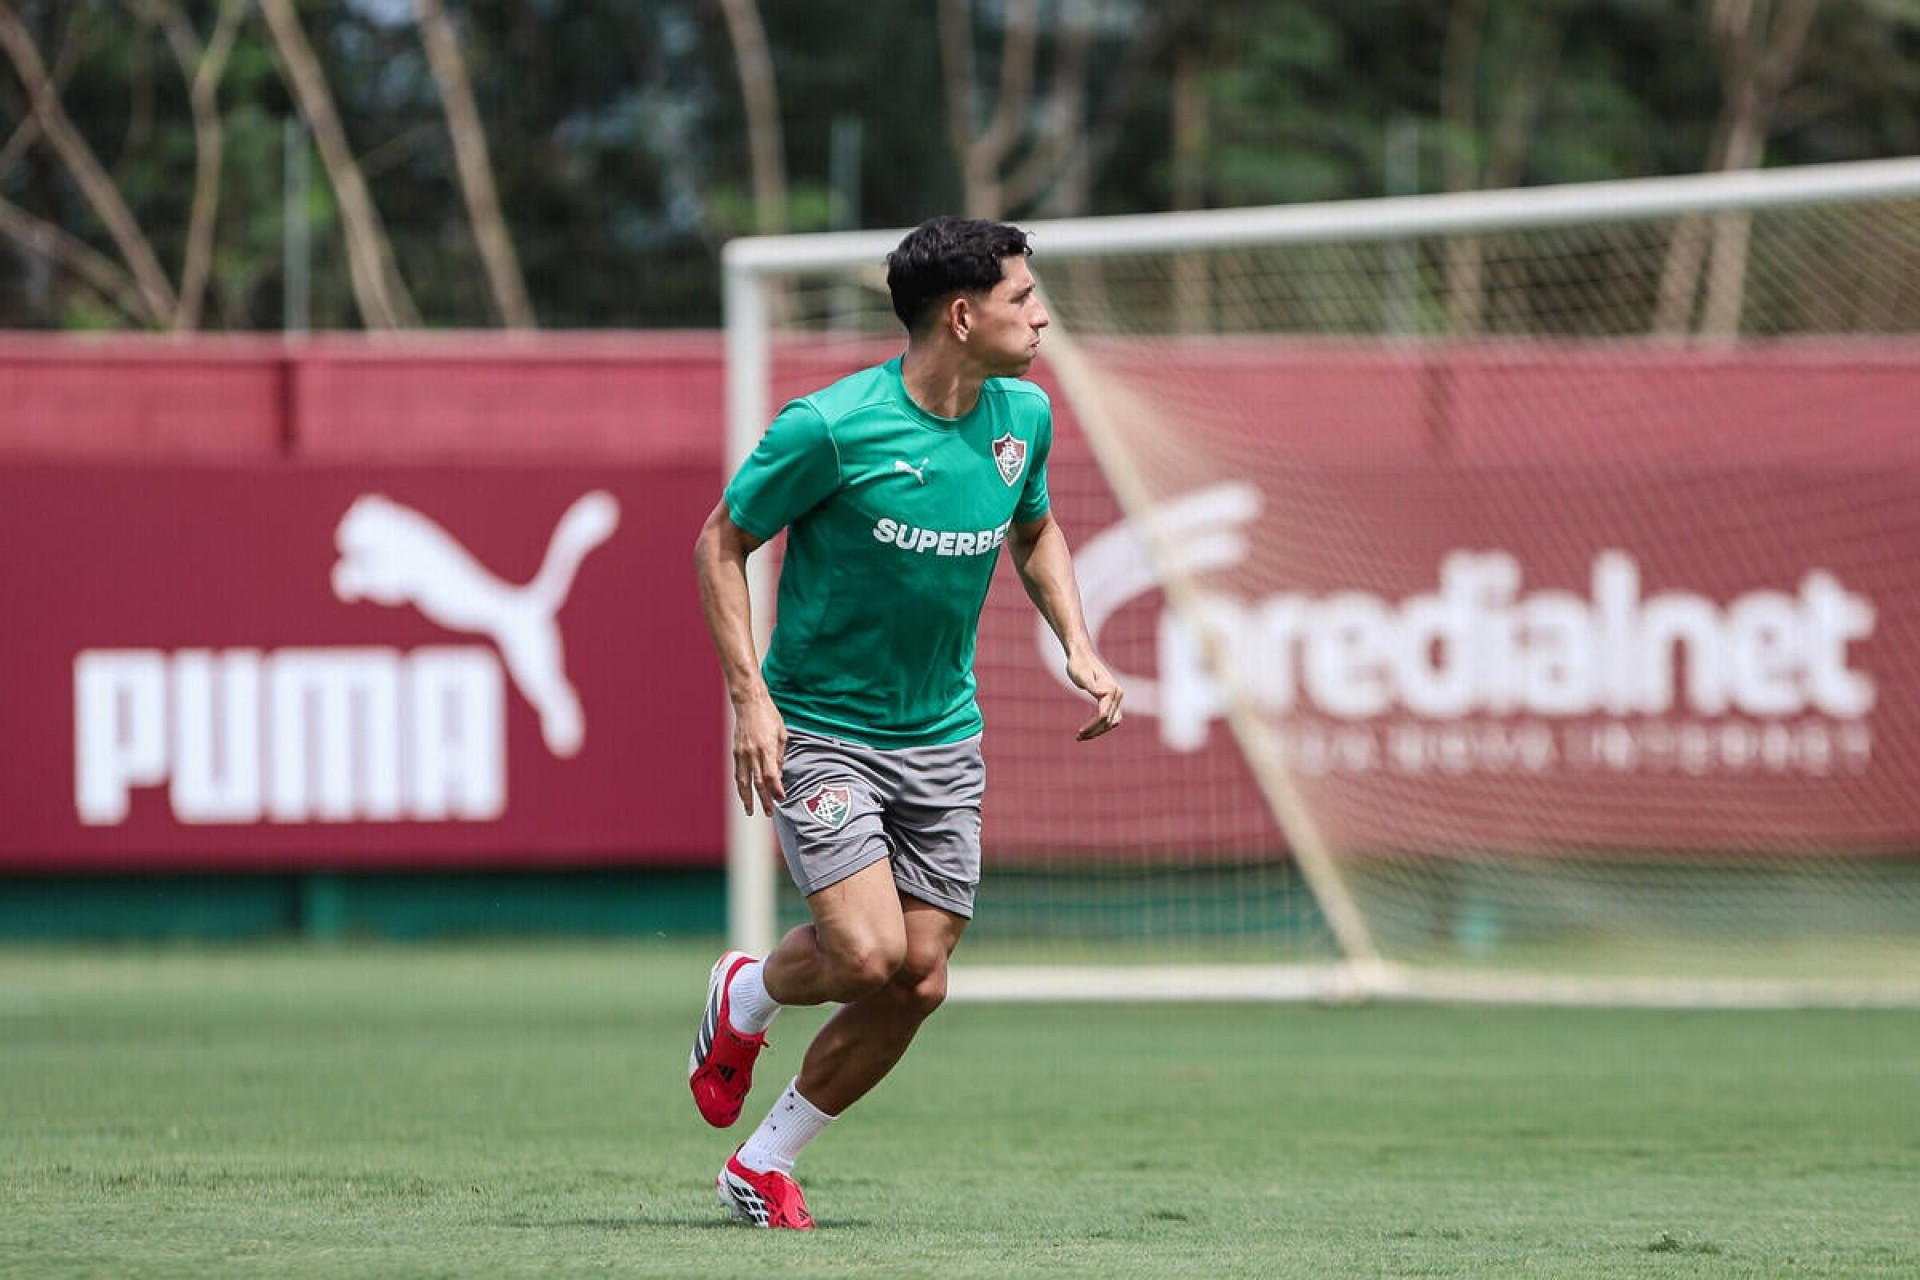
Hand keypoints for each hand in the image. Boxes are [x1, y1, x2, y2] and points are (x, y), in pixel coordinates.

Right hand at [731, 693, 787, 815]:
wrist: (749, 703)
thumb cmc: (769, 716)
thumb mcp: (782, 734)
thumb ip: (780, 757)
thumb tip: (778, 776)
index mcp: (766, 748)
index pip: (771, 775)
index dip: (776, 789)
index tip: (781, 798)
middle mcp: (753, 753)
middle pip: (757, 782)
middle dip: (763, 800)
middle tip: (769, 813)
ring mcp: (742, 753)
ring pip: (743, 781)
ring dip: (747, 798)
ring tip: (751, 810)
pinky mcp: (735, 752)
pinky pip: (738, 773)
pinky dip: (740, 785)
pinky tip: (743, 794)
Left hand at [1066, 651, 1123, 740]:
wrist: (1081, 655)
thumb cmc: (1078, 665)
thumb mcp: (1081, 676)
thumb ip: (1092, 685)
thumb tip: (1104, 693)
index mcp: (1111, 691)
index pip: (1104, 716)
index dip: (1092, 727)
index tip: (1079, 733)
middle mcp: (1117, 694)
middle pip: (1109, 721)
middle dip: (1095, 731)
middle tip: (1078, 738)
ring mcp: (1115, 696)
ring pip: (1111, 721)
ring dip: (1098, 731)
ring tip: (1081, 737)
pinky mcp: (1110, 698)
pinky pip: (1108, 716)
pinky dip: (1099, 724)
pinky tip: (1086, 729)